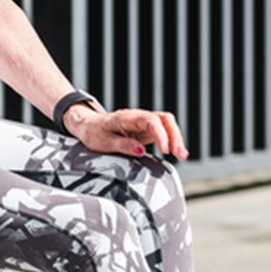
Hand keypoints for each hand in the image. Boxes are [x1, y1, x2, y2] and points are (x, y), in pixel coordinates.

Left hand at [64, 105, 189, 160]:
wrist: (88, 125)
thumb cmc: (94, 133)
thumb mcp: (102, 142)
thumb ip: (122, 145)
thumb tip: (141, 151)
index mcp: (125, 118)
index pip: (149, 121)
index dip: (160, 134)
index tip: (165, 150)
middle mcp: (138, 117)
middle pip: (164, 119)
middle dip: (174, 135)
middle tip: (180, 154)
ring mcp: (144, 122)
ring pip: (166, 123)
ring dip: (176, 137)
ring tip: (182, 155)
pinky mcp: (146, 129)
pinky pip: (164, 130)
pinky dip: (172, 140)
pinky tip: (178, 152)